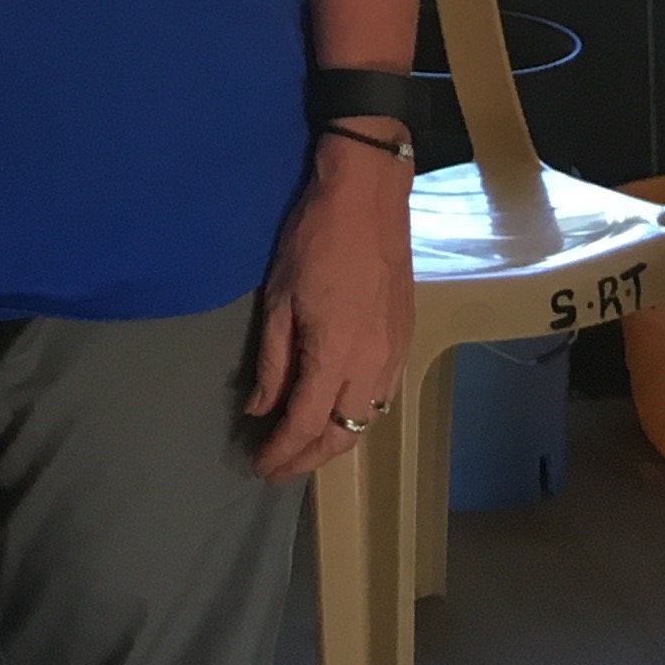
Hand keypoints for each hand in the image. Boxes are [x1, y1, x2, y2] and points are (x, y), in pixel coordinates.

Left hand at [242, 130, 415, 481]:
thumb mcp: (278, 297)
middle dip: (309, 458)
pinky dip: (359, 415)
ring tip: (303, 446)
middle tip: (277, 467)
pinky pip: (383, 396)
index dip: (282, 452)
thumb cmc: (314, 239)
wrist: (369, 197)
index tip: (258, 466)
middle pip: (343, 434)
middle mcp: (372, 365)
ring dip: (336, 440)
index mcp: (336, 354)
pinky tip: (338, 412)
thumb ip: (272, 359)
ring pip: (368, 420)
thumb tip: (260, 408)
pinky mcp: (406, 339)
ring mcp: (395, 353)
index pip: (307, 424)